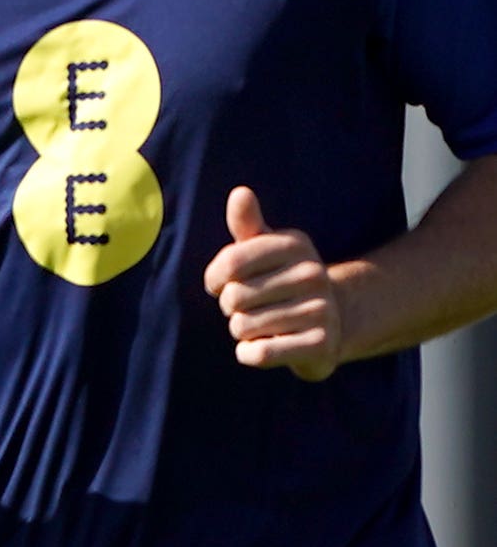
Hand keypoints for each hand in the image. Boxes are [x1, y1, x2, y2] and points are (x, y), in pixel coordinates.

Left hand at [207, 185, 341, 375]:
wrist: (331, 320)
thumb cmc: (280, 280)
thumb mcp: (265, 250)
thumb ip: (247, 224)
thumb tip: (240, 193)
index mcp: (295, 245)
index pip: (229, 264)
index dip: (214, 279)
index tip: (221, 283)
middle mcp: (313, 274)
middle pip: (233, 298)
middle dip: (231, 307)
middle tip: (253, 306)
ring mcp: (321, 310)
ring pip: (242, 327)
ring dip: (242, 331)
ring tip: (265, 323)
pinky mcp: (321, 344)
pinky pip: (259, 353)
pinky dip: (250, 353)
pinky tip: (267, 344)